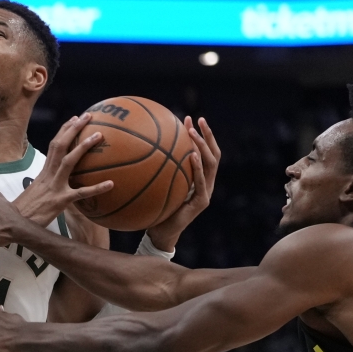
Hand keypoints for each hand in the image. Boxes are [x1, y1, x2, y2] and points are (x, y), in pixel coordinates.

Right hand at [13, 114, 113, 225]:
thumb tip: (56, 183)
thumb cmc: (25, 210)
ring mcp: (55, 186)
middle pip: (60, 146)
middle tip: (87, 116)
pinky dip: (96, 188)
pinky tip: (111, 184)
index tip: (74, 118)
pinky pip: (81, 193)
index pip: (54, 145)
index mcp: (44, 172)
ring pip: (69, 161)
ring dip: (83, 147)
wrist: (15, 222)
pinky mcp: (60, 201)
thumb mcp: (35, 192)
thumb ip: (46, 184)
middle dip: (73, 129)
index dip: (64, 130)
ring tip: (99, 135)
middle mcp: (49, 174)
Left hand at [147, 117, 220, 251]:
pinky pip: (200, 182)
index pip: (206, 152)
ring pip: (211, 165)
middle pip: (213, 154)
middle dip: (207, 135)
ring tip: (193, 133)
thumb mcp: (156, 184)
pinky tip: (191, 156)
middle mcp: (206, 183)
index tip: (192, 118)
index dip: (202, 135)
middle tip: (197, 120)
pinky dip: (198, 168)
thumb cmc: (156, 208)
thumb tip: (139, 146)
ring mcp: (206, 192)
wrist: (161, 233)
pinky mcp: (201, 202)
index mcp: (199, 178)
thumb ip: (156, 168)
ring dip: (202, 146)